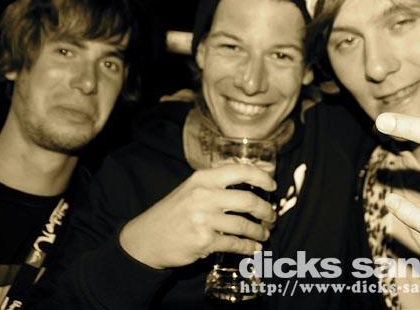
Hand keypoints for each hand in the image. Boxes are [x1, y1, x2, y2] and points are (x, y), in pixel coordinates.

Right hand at [119, 164, 276, 268]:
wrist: (146, 239)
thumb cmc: (172, 213)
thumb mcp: (190, 189)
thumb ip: (215, 184)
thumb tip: (249, 184)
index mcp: (203, 178)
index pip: (240, 171)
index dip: (262, 177)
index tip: (273, 185)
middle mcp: (204, 195)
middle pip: (249, 200)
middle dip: (266, 211)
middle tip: (272, 217)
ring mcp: (204, 219)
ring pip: (245, 225)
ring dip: (259, 232)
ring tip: (264, 234)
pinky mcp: (204, 241)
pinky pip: (235, 244)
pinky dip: (248, 248)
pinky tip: (253, 249)